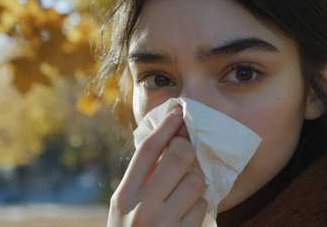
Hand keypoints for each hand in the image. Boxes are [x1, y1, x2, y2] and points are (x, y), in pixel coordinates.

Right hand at [108, 106, 206, 226]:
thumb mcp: (126, 208)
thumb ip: (143, 180)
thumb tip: (171, 142)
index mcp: (123, 196)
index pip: (146, 151)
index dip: (165, 127)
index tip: (178, 111)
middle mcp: (140, 208)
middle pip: (177, 157)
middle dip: (187, 151)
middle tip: (187, 155)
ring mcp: (162, 223)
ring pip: (195, 180)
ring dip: (195, 183)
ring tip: (184, 194)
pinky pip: (203, 205)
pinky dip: (199, 206)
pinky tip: (187, 215)